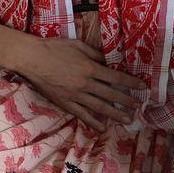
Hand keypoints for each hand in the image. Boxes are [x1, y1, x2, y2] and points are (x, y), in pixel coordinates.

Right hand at [16, 37, 146, 130]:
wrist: (31, 58)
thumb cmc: (55, 48)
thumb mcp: (79, 45)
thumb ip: (96, 54)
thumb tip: (110, 60)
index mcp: (90, 68)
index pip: (116, 77)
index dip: (130, 83)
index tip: (142, 87)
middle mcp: (85, 84)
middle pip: (111, 94)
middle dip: (127, 101)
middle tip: (139, 107)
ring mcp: (74, 95)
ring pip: (99, 107)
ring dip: (115, 114)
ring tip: (128, 120)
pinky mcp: (64, 103)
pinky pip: (81, 114)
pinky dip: (93, 121)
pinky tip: (103, 127)